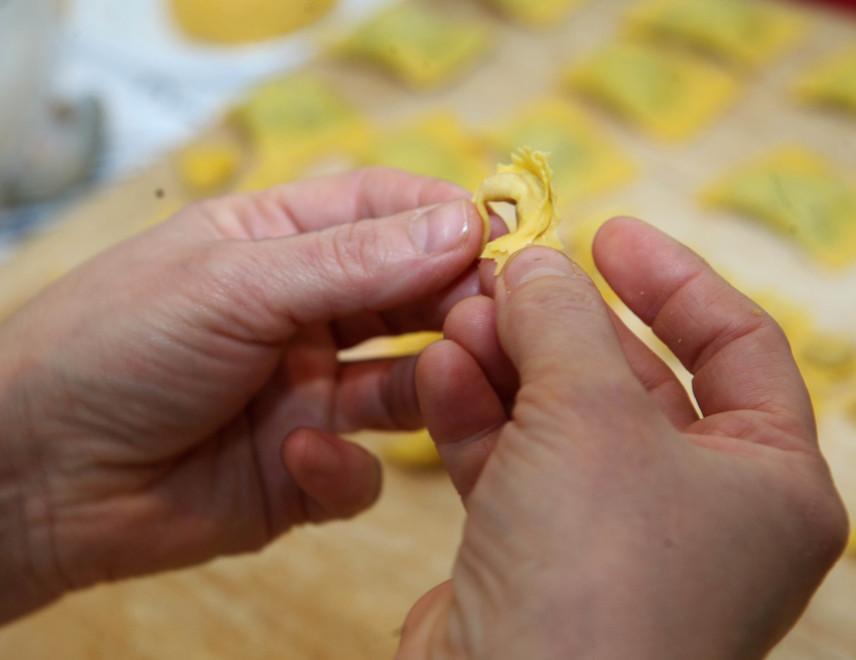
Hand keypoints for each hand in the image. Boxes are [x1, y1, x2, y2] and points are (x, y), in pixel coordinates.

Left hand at [0, 168, 483, 621]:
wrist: (35, 477)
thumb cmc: (117, 347)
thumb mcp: (234, 283)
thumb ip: (352, 261)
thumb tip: (464, 222)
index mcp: (282, 246)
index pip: (387, 213)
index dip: (447, 220)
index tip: (504, 238)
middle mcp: (306, 315)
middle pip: (412, 296)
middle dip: (456, 304)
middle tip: (501, 318)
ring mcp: (308, 393)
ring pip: (407, 385)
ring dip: (431, 386)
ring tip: (439, 384)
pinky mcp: (302, 469)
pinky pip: (360, 468)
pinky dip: (345, 467)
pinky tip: (302, 458)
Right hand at [400, 218, 846, 658]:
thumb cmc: (596, 568)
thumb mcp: (589, 416)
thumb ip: (563, 322)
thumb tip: (535, 264)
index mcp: (766, 479)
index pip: (736, 344)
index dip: (672, 278)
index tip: (608, 232)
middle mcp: (699, 509)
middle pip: (630, 377)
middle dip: (563, 321)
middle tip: (504, 273)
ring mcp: (612, 535)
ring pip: (560, 417)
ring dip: (509, 361)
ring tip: (461, 315)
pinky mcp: (537, 555)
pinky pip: (514, 461)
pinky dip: (478, 412)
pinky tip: (442, 369)